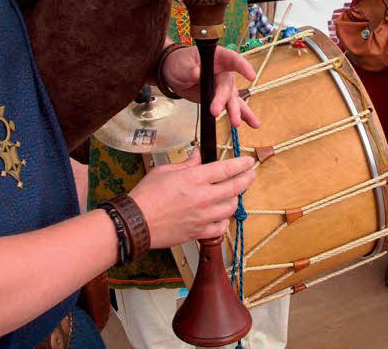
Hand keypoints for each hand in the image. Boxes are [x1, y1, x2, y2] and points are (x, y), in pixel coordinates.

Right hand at [129, 149, 255, 247]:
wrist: (136, 223)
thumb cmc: (146, 196)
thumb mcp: (165, 171)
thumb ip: (186, 163)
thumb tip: (198, 154)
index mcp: (193, 179)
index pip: (226, 169)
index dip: (241, 164)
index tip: (249, 161)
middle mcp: (202, 197)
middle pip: (235, 187)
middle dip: (247, 178)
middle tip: (251, 174)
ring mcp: (202, 216)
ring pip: (231, 207)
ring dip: (235, 199)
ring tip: (234, 193)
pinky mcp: (198, 232)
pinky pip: (220, 228)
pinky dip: (224, 221)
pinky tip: (222, 215)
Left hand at [162, 45, 260, 128]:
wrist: (176, 74)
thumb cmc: (181, 63)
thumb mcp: (182, 65)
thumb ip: (190, 70)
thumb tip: (197, 73)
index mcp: (217, 57)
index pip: (232, 59)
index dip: (243, 67)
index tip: (251, 76)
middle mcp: (224, 71)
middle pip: (228, 85)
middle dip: (223, 99)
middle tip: (216, 111)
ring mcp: (223, 85)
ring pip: (233, 98)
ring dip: (236, 111)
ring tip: (236, 123)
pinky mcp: (221, 98)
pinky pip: (232, 106)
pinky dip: (242, 115)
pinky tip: (253, 123)